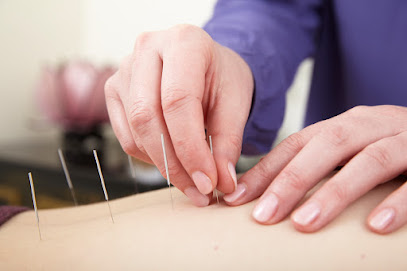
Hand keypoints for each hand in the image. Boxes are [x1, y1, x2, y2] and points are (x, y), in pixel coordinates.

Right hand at [105, 25, 253, 205]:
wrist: (206, 65)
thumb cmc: (222, 79)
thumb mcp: (236, 105)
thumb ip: (228, 144)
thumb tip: (222, 184)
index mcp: (184, 42)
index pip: (178, 101)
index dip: (191, 149)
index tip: (208, 183)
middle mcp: (148, 49)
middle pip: (148, 116)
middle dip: (174, 164)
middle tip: (200, 191)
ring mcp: (125, 68)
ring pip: (135, 130)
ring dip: (163, 165)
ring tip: (192, 182)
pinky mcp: (115, 89)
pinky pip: (126, 135)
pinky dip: (149, 156)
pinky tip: (173, 160)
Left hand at [224, 105, 406, 233]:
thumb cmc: (388, 151)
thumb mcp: (352, 153)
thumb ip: (320, 168)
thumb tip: (270, 199)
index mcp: (345, 125)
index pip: (298, 143)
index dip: (267, 169)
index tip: (236, 198)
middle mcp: (372, 126)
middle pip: (327, 146)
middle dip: (292, 180)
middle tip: (263, 215)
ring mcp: (405, 139)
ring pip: (369, 160)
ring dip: (334, 192)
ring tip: (304, 224)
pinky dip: (398, 202)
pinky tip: (375, 226)